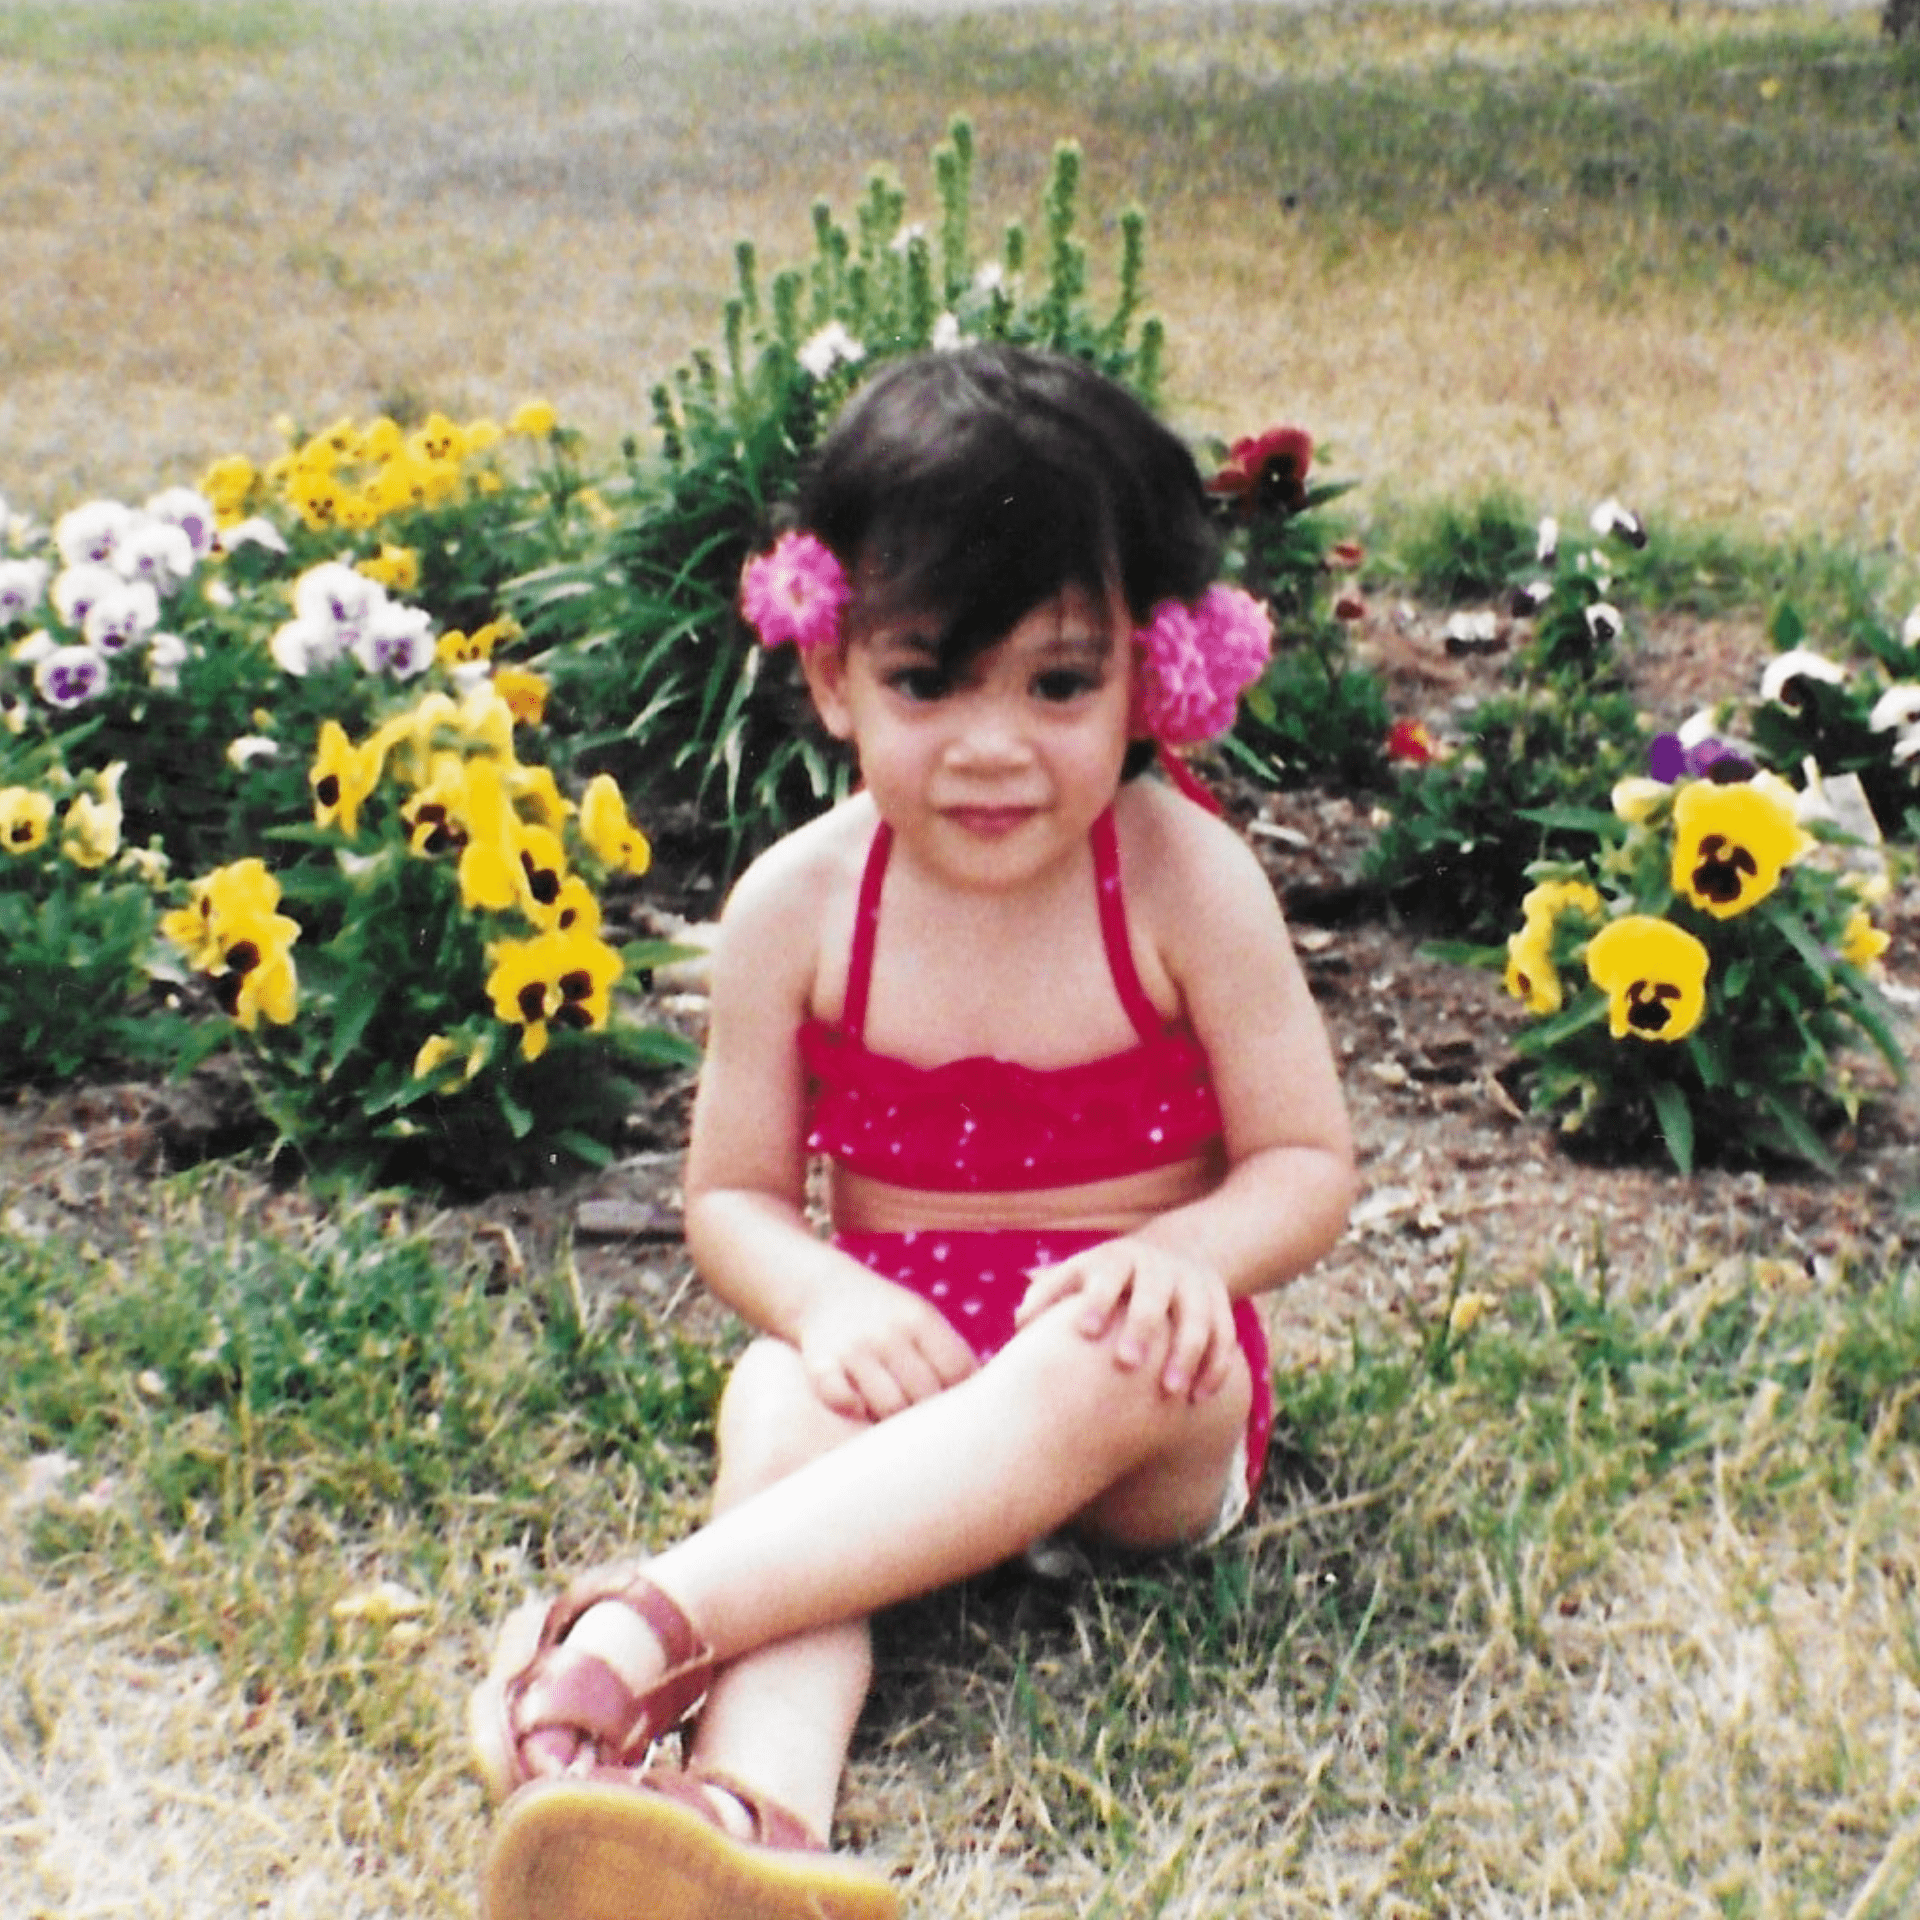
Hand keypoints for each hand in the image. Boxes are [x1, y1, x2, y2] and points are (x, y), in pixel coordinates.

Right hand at [796, 1275, 977, 1422]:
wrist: (821, 1290)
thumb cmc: (887, 1318)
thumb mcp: (923, 1321)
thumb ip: (953, 1358)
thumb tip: (991, 1407)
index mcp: (922, 1320)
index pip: (958, 1371)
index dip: (963, 1399)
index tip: (960, 1414)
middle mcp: (889, 1333)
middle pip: (925, 1394)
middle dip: (930, 1418)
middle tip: (929, 1432)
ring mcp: (854, 1348)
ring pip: (888, 1405)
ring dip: (893, 1420)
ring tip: (897, 1426)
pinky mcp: (820, 1363)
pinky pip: (841, 1399)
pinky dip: (852, 1409)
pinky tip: (858, 1407)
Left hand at [1015, 1238, 1236, 1401]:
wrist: (1169, 1256)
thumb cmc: (1107, 1281)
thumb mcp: (1079, 1275)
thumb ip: (1049, 1295)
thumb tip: (1019, 1325)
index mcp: (1118, 1258)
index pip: (1107, 1275)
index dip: (1097, 1300)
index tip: (1085, 1332)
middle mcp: (1159, 1267)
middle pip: (1153, 1296)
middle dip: (1142, 1327)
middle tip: (1127, 1364)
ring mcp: (1193, 1283)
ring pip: (1196, 1318)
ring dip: (1186, 1354)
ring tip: (1171, 1393)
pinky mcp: (1220, 1303)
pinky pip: (1224, 1335)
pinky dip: (1216, 1366)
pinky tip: (1199, 1398)